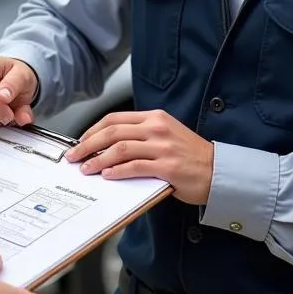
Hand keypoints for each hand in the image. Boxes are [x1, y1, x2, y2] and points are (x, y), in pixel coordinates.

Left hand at [65, 109, 214, 204]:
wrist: (219, 171)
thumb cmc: (192, 156)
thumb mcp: (166, 135)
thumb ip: (142, 136)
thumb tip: (109, 147)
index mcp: (155, 117)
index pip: (115, 118)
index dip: (93, 130)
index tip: (81, 141)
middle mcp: (157, 128)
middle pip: (113, 131)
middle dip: (88, 144)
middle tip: (74, 155)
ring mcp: (162, 147)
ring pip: (120, 148)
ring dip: (98, 159)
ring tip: (86, 168)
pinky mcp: (167, 166)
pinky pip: (135, 167)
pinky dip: (117, 171)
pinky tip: (107, 176)